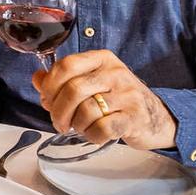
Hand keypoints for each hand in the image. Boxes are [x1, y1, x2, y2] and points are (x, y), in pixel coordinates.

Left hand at [32, 49, 176, 150]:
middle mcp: (115, 73)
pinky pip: (102, 128)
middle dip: (58, 111)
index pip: (66, 65)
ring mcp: (127, 95)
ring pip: (86, 110)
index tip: (47, 100)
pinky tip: (94, 134)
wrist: (157, 116)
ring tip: (79, 127)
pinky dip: (91, 135)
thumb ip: (63, 79)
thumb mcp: (93, 81)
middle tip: (59, 122)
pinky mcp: (134, 118)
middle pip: (73, 89)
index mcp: (102, 59)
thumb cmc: (119, 98)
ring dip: (75, 124)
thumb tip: (37, 78)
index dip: (50, 85)